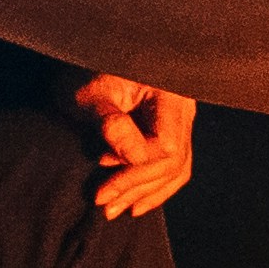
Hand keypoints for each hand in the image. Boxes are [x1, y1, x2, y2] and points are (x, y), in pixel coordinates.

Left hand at [74, 72, 197, 217]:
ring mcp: (181, 121)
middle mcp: (183, 108)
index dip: (136, 163)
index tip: (100, 164)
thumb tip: (133, 156)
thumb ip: (111, 122)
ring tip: (114, 209)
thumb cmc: (85, 70)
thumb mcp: (91, 93)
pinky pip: (174, 166)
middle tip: (104, 203)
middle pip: (174, 160)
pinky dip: (155, 187)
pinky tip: (136, 204)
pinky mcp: (171, 131)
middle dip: (137, 186)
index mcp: (170, 93)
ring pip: (176, 168)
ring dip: (145, 192)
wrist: (87, 57)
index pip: (165, 144)